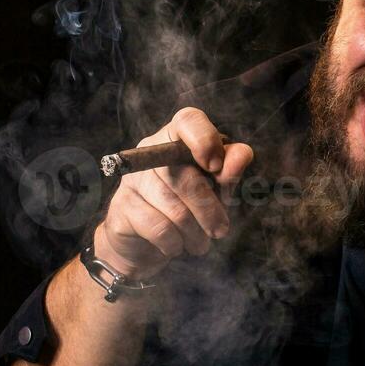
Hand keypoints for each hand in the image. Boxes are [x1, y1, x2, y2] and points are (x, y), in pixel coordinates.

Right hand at [94, 107, 254, 280]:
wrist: (146, 242)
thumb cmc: (190, 206)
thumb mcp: (217, 187)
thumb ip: (231, 168)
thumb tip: (242, 154)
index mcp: (177, 137)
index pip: (188, 120)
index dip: (205, 140)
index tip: (216, 168)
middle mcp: (150, 151)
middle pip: (185, 177)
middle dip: (209, 211)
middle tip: (220, 230)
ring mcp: (132, 178)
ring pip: (174, 209)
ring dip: (195, 234)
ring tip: (199, 242)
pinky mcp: (121, 207)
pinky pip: (159, 228)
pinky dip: (175, 244)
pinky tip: (175, 246)